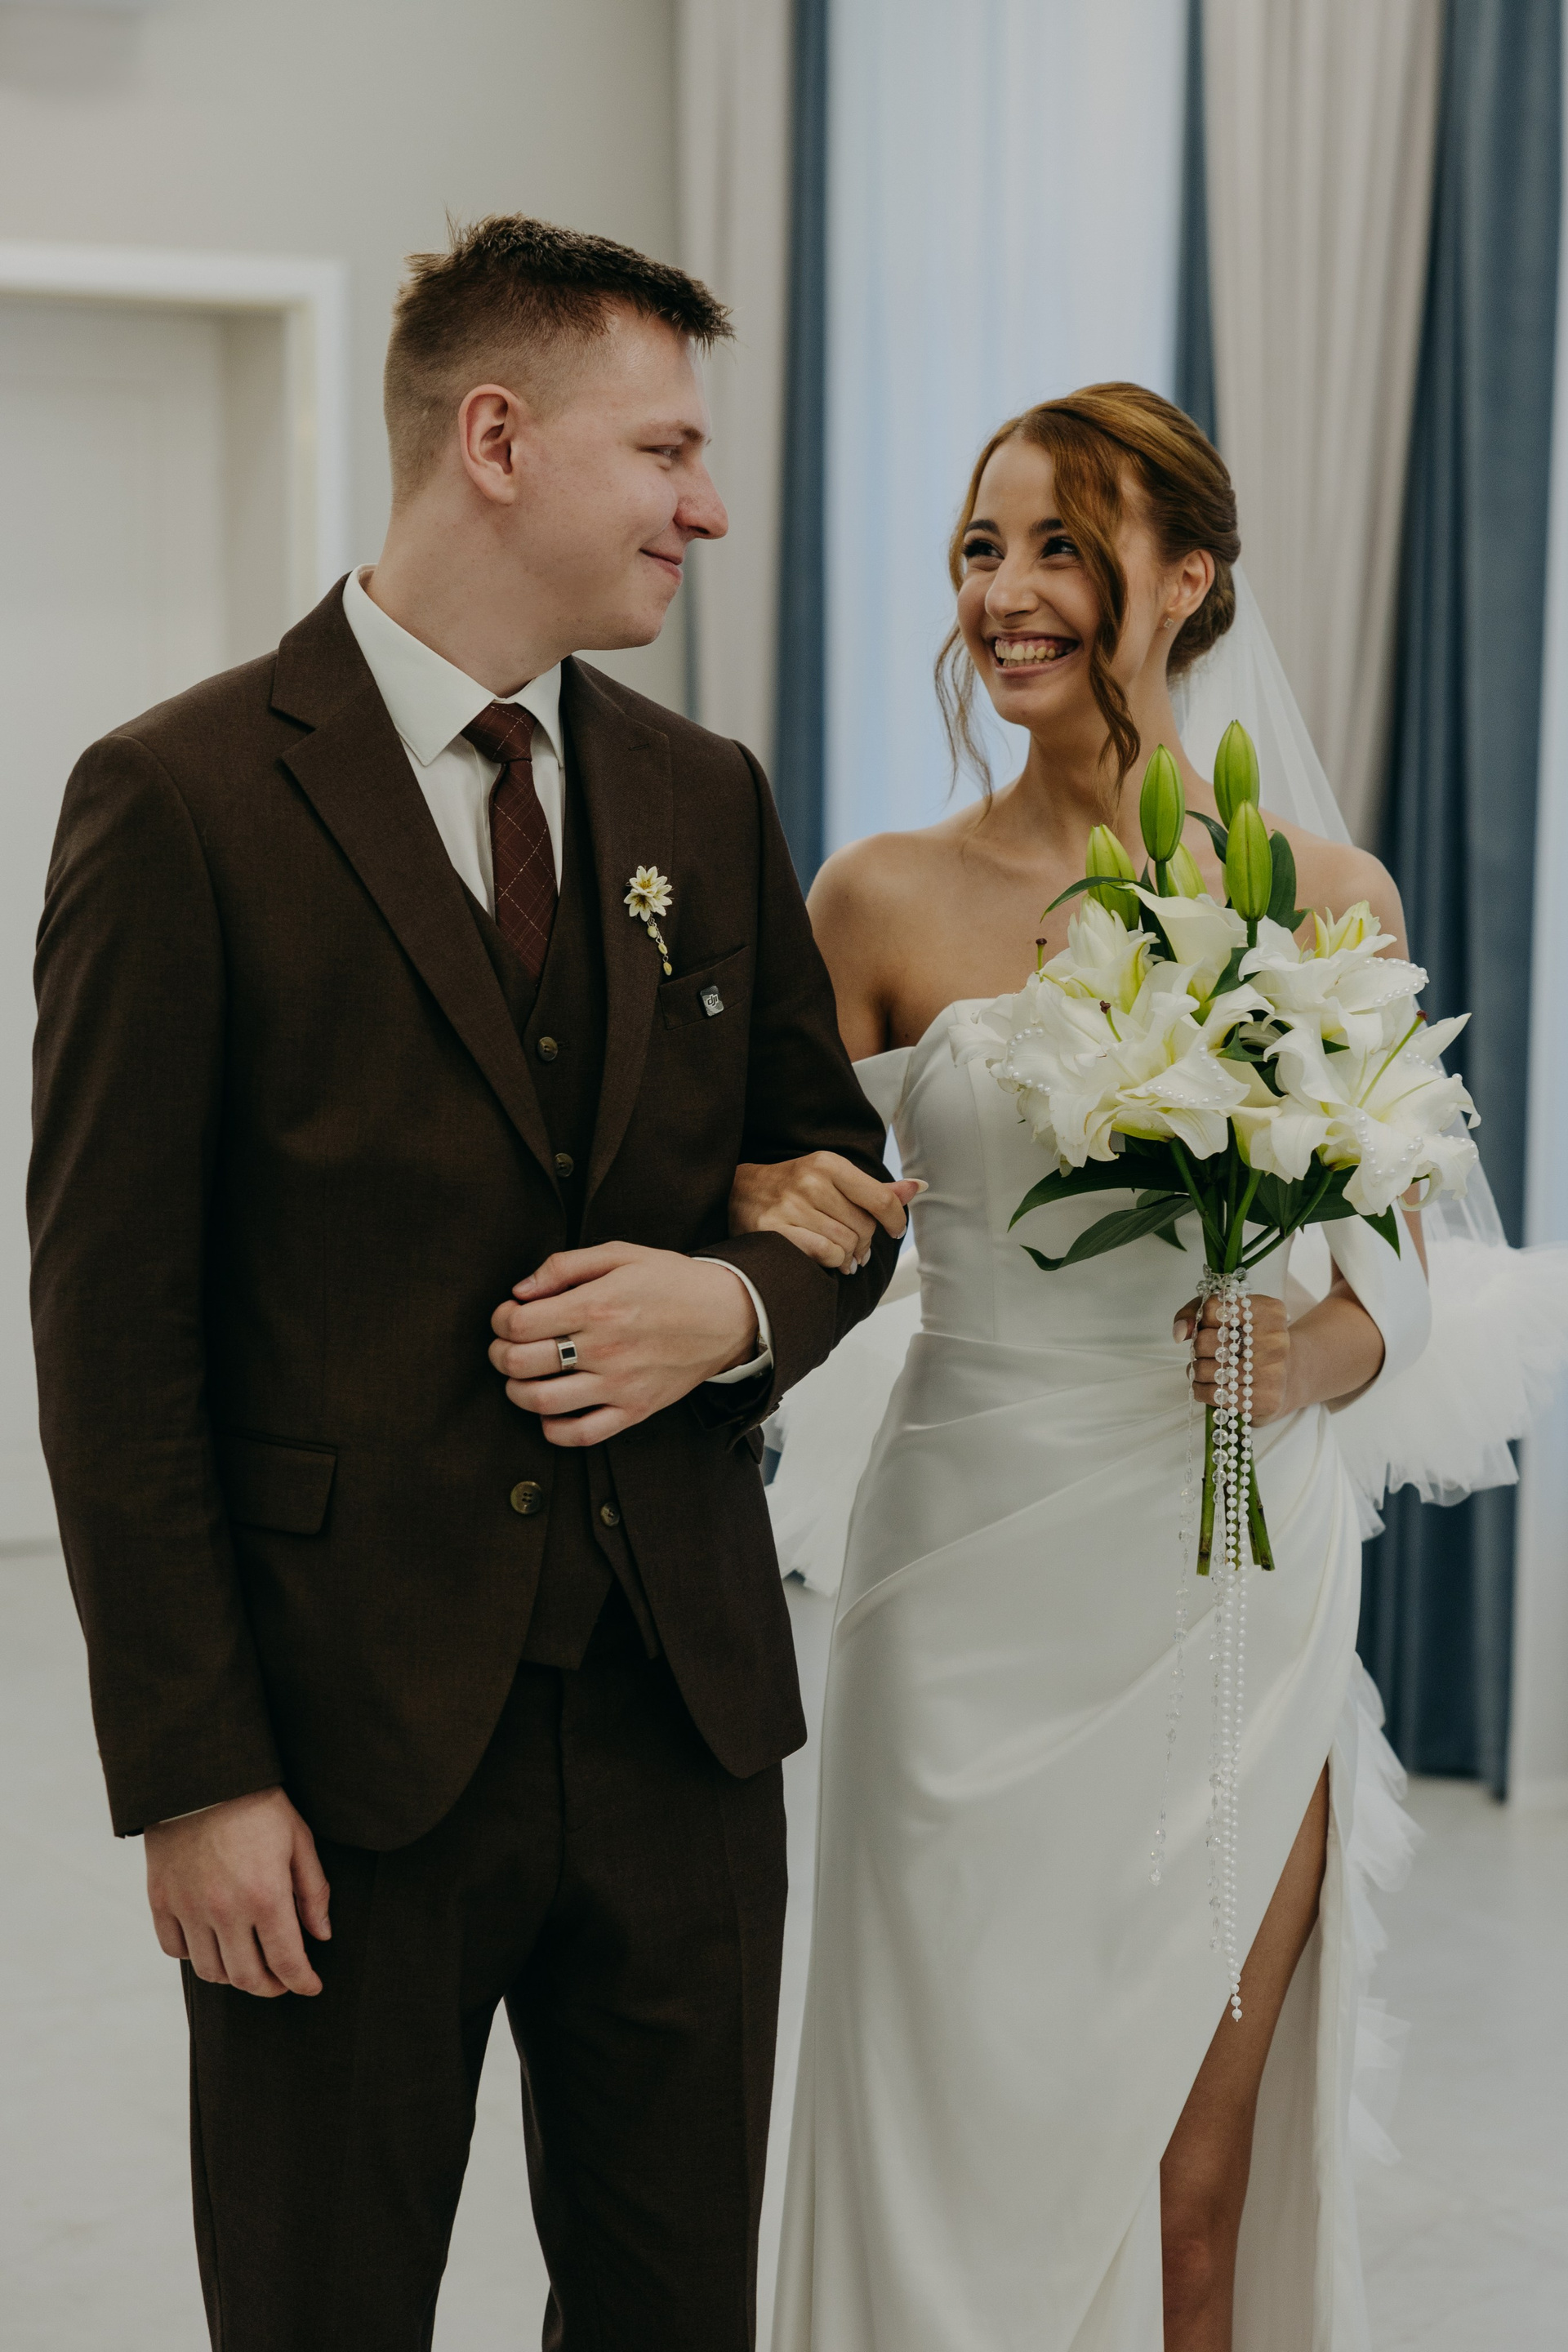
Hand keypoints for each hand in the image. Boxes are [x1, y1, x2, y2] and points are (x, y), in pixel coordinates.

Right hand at [145, 1785, 329, 1997]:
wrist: (201, 1777)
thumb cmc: (258, 1805)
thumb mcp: (299, 1840)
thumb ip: (313, 1892)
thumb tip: (322, 1936)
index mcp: (265, 1896)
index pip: (287, 1962)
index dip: (302, 1982)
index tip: (311, 1987)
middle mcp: (225, 1911)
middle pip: (247, 1977)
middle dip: (271, 1987)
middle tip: (282, 1981)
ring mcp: (189, 1908)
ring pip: (211, 1970)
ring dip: (234, 1975)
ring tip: (249, 1961)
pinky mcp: (161, 1901)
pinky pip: (176, 1949)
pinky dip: (196, 1954)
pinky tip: (212, 1941)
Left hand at [490, 1241, 759, 1446]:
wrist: (727, 1316)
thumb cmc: (670, 1280)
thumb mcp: (620, 1254)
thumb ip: (564, 1266)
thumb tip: (520, 1290)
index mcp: (596, 1306)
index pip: (519, 1323)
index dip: (500, 1319)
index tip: (508, 1315)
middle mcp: (604, 1349)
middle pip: (520, 1363)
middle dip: (499, 1354)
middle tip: (505, 1346)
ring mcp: (619, 1385)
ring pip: (541, 1402)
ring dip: (516, 1390)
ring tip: (522, 1377)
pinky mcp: (634, 1410)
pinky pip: (580, 1434)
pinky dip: (552, 1428)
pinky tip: (550, 1410)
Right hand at [729, 1152, 922, 1271]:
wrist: (740, 1193)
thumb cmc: (794, 1188)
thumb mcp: (832, 1178)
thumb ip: (875, 1189)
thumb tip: (919, 1187)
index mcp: (828, 1163)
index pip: (881, 1199)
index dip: (894, 1221)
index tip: (894, 1230)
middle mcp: (810, 1181)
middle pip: (864, 1227)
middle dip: (866, 1243)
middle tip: (858, 1247)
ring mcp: (791, 1206)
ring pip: (847, 1245)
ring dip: (849, 1257)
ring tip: (843, 1256)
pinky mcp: (775, 1230)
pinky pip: (825, 1255)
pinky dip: (833, 1262)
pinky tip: (830, 1261)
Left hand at [1175, 1293, 1291, 1423]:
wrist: (1290, 1376)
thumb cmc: (1252, 1342)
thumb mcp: (1232, 1315)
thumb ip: (1198, 1311)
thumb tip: (1180, 1332)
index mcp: (1269, 1311)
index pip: (1212, 1308)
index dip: (1201, 1320)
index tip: (1208, 1327)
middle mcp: (1275, 1339)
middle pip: (1204, 1341)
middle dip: (1197, 1349)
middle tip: (1208, 1352)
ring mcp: (1273, 1370)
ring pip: (1204, 1370)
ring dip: (1196, 1371)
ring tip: (1208, 1369)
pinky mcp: (1266, 1398)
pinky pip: (1213, 1395)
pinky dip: (1201, 1391)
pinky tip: (1211, 1386)